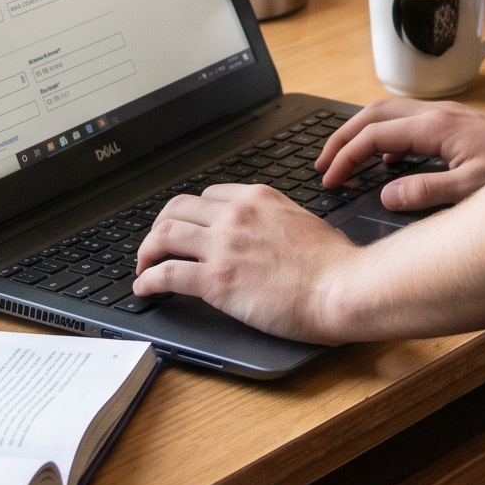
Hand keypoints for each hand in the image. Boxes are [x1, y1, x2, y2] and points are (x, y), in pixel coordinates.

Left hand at [132, 183, 361, 341]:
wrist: (342, 287)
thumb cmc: (335, 264)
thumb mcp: (304, 221)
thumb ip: (275, 221)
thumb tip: (265, 235)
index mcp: (258, 198)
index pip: (208, 196)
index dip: (191, 213)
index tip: (187, 228)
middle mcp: (235, 215)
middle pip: (177, 209)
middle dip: (159, 227)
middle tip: (155, 245)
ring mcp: (223, 246)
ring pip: (163, 235)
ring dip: (146, 252)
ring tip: (143, 266)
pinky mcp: (215, 279)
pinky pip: (166, 273)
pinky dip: (148, 280)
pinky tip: (144, 288)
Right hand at [315, 99, 484, 209]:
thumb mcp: (472, 189)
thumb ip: (427, 192)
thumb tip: (386, 196)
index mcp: (436, 127)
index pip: (375, 135)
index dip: (346, 157)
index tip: (330, 180)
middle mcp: (437, 114)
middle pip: (373, 113)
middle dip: (342, 137)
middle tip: (322, 164)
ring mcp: (445, 116)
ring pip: (388, 112)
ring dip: (361, 133)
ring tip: (344, 159)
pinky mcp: (453, 124)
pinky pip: (406, 122)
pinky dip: (385, 137)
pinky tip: (386, 161)